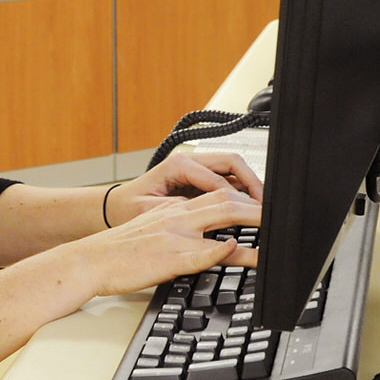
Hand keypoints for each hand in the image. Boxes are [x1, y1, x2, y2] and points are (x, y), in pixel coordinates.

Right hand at [64, 187, 259, 300]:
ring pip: (220, 220)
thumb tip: (215, 239)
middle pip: (226, 200)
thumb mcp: (154, 229)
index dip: (246, 199)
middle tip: (281, 214)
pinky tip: (235, 250)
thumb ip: (183, 228)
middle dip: (257, 206)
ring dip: (251, 223)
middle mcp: (178, 217)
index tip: (265, 207)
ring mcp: (175, 236)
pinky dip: (220, 250)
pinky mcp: (169, 258)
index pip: (218, 195)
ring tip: (274, 233)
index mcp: (175, 209)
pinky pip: (200, 252)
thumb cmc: (120, 251)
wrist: (91, 261)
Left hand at [105, 150, 262, 226]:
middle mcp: (189, 162)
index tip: (254, 213)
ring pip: (232, 168)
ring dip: (249, 184)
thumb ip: (183, 213)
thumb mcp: (153, 214)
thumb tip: (212, 217)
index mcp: (178, 166)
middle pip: (232, 162)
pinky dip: (241, 190)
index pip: (219, 179)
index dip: (239, 198)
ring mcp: (195, 168)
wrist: (114, 208)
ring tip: (263, 206)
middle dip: (252, 182)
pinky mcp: (198, 178)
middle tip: (266, 206)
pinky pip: (226, 178)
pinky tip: (250, 205)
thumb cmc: (127, 209)